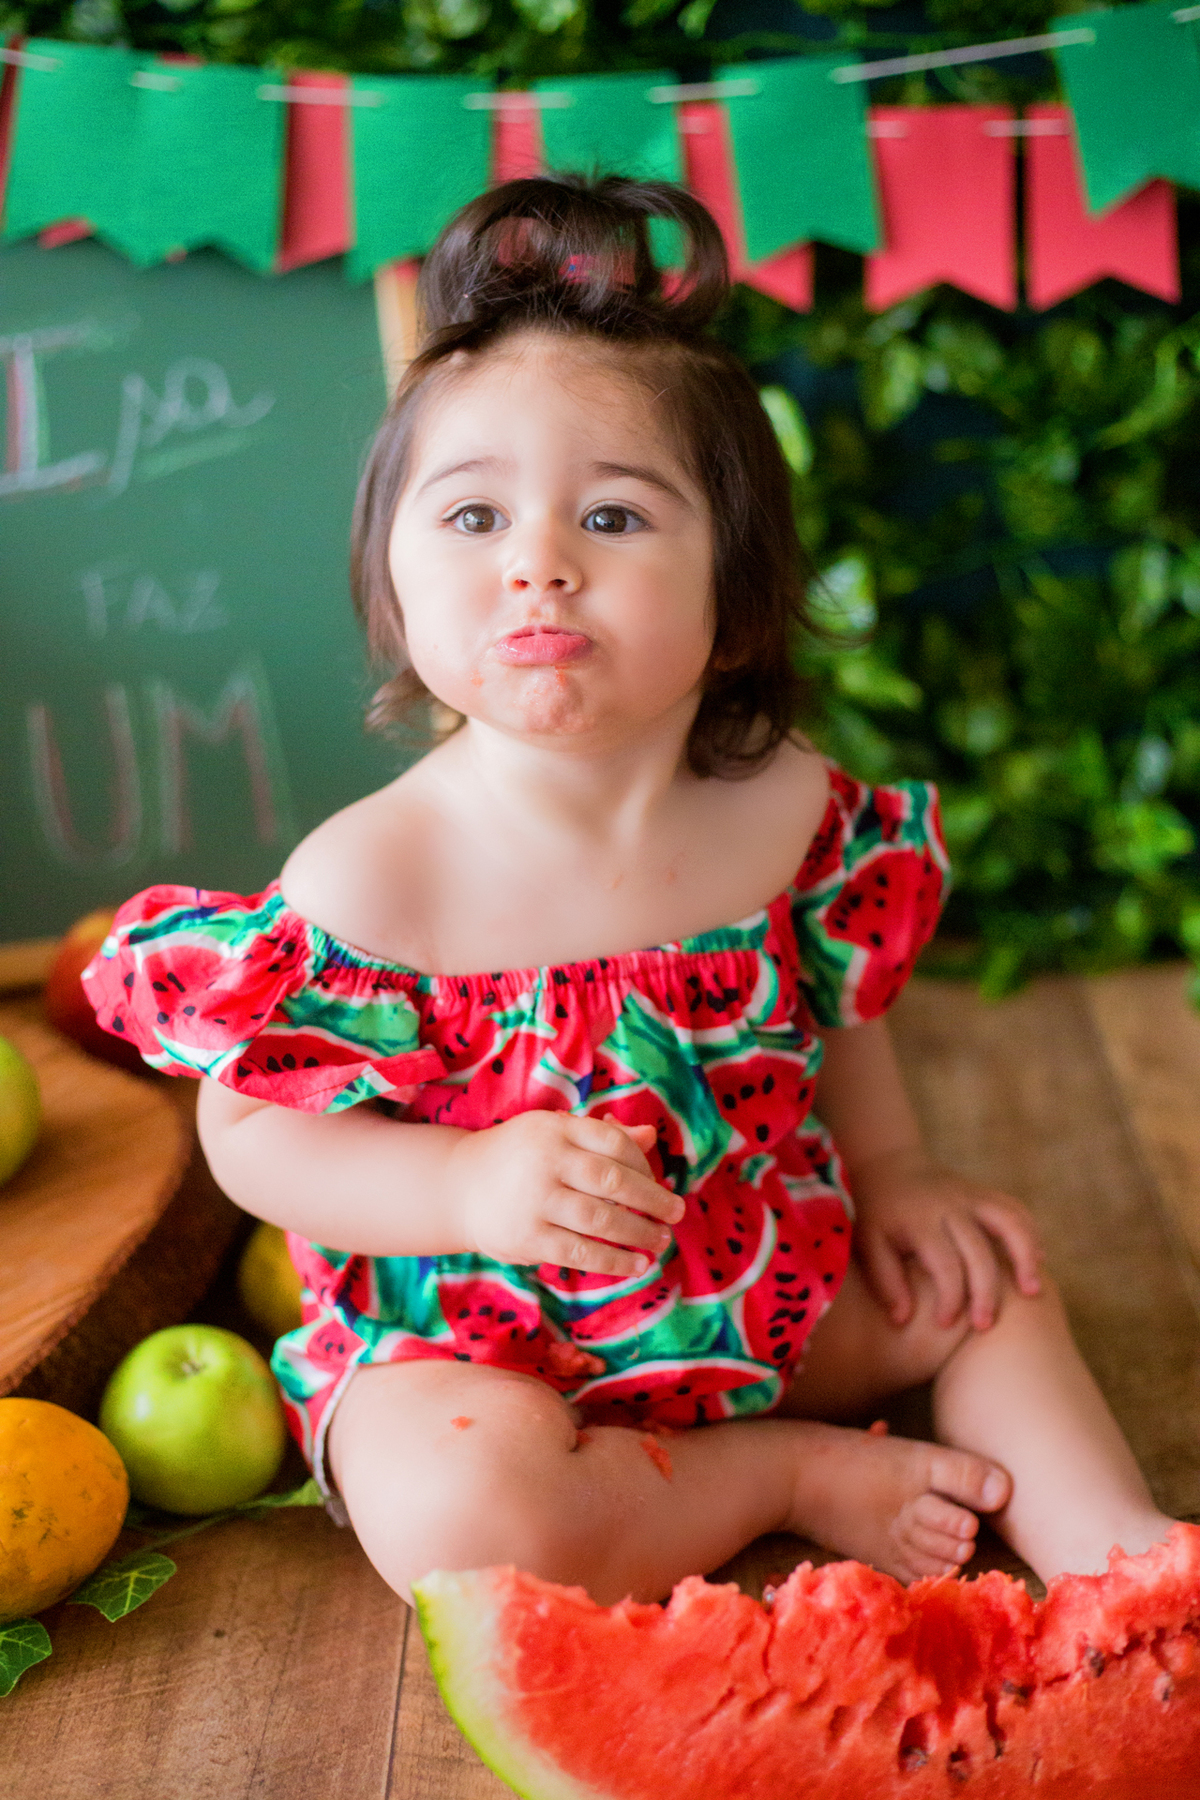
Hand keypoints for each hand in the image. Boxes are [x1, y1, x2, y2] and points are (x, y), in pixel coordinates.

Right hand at [448, 1110, 681, 1277]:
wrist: (458, 1187)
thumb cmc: (520, 1157)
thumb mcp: (555, 1135)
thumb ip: (600, 1136)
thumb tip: (650, 1137)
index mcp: (555, 1129)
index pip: (614, 1142)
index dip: (644, 1164)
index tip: (657, 1182)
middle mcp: (545, 1160)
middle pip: (614, 1181)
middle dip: (653, 1200)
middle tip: (677, 1213)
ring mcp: (535, 1200)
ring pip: (602, 1220)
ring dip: (639, 1234)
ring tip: (660, 1241)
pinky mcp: (527, 1237)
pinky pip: (581, 1252)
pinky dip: (615, 1261)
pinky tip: (636, 1265)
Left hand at [851, 1146, 1041, 1332]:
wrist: (888, 1165)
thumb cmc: (878, 1214)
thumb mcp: (869, 1244)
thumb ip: (885, 1280)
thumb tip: (901, 1319)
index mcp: (920, 1220)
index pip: (945, 1265)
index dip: (950, 1299)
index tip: (944, 1325)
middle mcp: (950, 1206)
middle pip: (980, 1251)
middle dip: (986, 1293)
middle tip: (985, 1326)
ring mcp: (972, 1196)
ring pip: (1010, 1222)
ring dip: (1024, 1258)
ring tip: (1032, 1293)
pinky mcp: (985, 1192)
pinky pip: (1016, 1209)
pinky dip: (1031, 1234)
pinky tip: (1038, 1262)